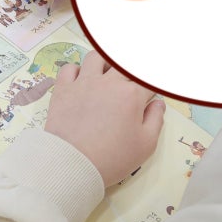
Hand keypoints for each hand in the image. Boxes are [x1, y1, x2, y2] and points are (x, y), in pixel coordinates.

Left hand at [44, 52, 165, 187]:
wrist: (73, 164)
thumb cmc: (112, 158)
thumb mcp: (145, 145)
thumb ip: (156, 120)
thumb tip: (158, 103)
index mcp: (132, 95)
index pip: (148, 80)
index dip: (152, 83)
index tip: (151, 88)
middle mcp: (109, 82)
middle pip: (123, 65)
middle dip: (131, 71)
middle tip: (130, 81)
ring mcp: (84, 83)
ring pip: (96, 58)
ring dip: (104, 63)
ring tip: (106, 74)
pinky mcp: (63, 89)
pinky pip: (69, 68)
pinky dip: (76, 71)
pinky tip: (80, 81)